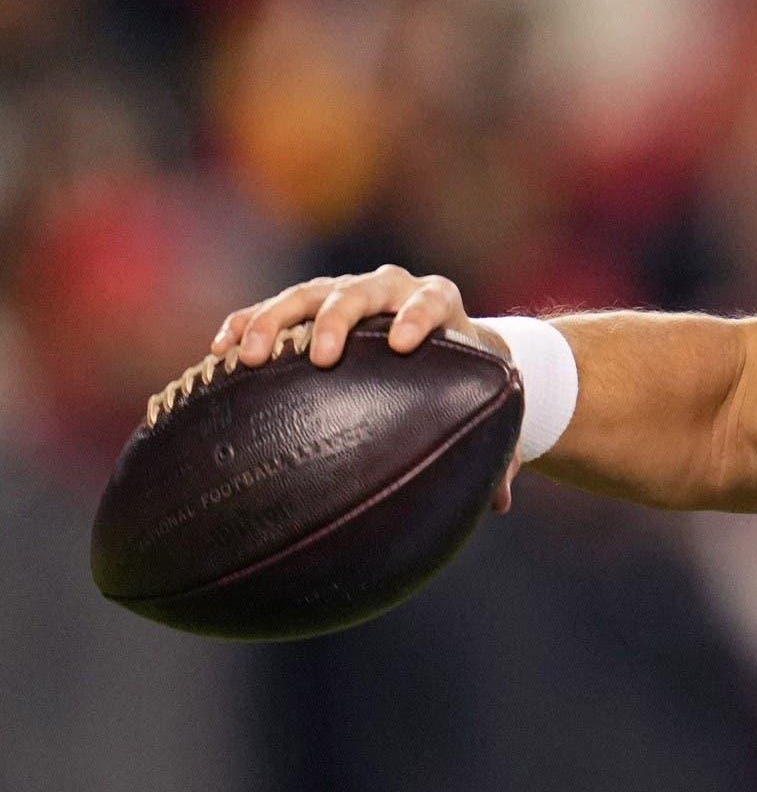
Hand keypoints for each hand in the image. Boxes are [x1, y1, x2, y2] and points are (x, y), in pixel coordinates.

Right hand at [206, 265, 521, 510]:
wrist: (438, 342)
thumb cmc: (463, 381)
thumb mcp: (482, 406)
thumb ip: (497, 449)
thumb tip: (501, 503)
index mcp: (440, 303)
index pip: (432, 301)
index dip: (419, 316)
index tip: (405, 344)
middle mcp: (391, 288)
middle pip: (360, 292)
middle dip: (336, 319)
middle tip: (319, 355)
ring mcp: (346, 291)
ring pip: (306, 295)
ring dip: (273, 321)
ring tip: (246, 356)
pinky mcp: (308, 306)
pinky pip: (270, 309)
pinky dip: (246, 324)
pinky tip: (220, 351)